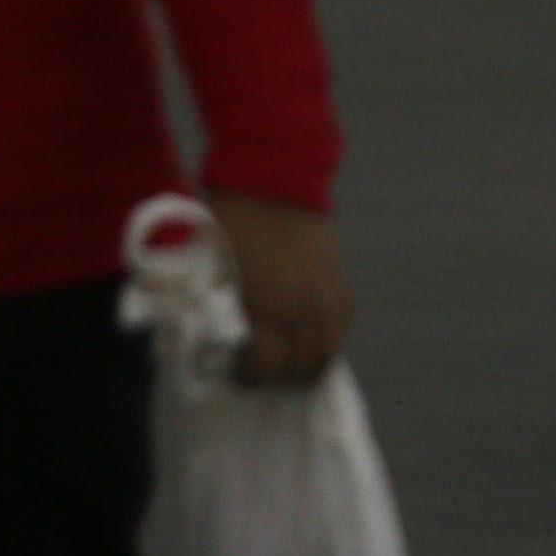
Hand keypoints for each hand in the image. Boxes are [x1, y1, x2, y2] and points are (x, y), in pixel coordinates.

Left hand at [212, 193, 354, 388]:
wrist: (274, 177)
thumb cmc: (234, 221)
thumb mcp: (213, 268)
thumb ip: (217, 308)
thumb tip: (213, 339)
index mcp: (265, 306)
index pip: (264, 367)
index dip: (249, 378)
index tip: (235, 374)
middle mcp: (300, 307)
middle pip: (300, 367)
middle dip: (279, 379)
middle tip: (263, 374)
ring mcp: (325, 294)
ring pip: (328, 351)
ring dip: (309, 366)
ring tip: (292, 366)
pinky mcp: (339, 278)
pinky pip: (343, 324)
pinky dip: (331, 340)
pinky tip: (316, 341)